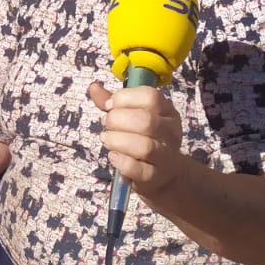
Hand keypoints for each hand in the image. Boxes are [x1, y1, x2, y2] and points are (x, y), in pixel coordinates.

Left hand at [89, 79, 187, 198]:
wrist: (162, 174)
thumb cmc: (142, 138)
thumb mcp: (130, 115)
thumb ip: (113, 101)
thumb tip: (93, 87)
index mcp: (166, 111)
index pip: (150, 96)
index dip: (124, 98)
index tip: (110, 105)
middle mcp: (171, 132)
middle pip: (146, 120)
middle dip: (117, 120)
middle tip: (107, 125)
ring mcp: (166, 156)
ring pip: (144, 146)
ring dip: (117, 141)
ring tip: (107, 139)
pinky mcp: (156, 177)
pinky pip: (139, 170)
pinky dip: (121, 162)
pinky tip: (113, 156)